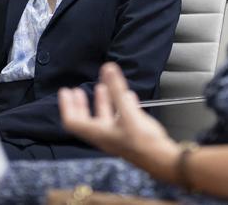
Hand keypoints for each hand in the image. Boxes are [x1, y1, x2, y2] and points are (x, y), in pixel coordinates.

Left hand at [59, 62, 179, 181]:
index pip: (73, 121)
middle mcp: (104, 136)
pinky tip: (126, 97)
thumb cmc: (143, 142)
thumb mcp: (128, 112)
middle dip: (80, 104)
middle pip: (85, 120)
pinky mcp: (128, 135)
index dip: (67, 106)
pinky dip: (118, 106)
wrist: (162, 159)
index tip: (65, 92)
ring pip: (103, 118)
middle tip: (76, 91)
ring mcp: (116, 136)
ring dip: (100, 102)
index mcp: (98, 133)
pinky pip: (119, 118)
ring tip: (101, 88)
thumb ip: (117, 89)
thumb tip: (108, 69)